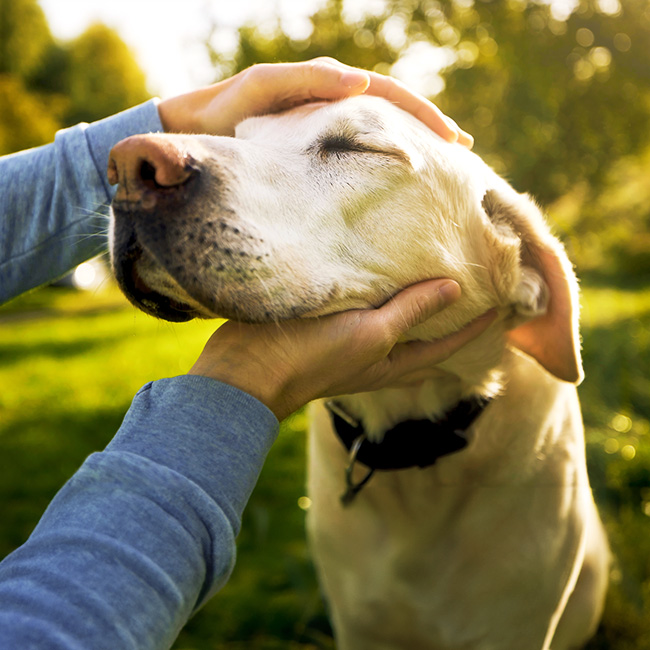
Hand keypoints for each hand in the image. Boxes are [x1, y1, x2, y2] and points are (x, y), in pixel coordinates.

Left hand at [158, 57, 472, 146]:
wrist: (192, 135)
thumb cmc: (224, 112)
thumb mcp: (261, 89)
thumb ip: (306, 83)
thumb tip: (360, 81)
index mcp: (326, 88)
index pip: (388, 95)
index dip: (422, 115)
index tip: (453, 140)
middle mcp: (331, 105)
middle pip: (393, 113)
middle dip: (430, 129)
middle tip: (464, 153)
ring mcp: (323, 129)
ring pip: (379, 134)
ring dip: (412, 146)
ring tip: (443, 167)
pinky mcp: (312, 153)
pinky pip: (356, 154)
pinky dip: (382, 161)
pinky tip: (397, 182)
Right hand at [187, 279, 495, 419]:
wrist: (249, 370)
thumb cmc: (313, 356)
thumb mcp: (369, 334)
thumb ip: (409, 311)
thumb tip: (455, 290)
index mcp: (393, 363)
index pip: (448, 344)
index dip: (477, 326)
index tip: (504, 301)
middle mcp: (378, 357)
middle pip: (427, 340)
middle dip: (453, 322)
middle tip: (476, 295)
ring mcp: (353, 344)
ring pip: (398, 325)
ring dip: (419, 308)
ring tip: (435, 281)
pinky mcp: (328, 329)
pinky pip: (368, 311)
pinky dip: (384, 298)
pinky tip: (381, 276)